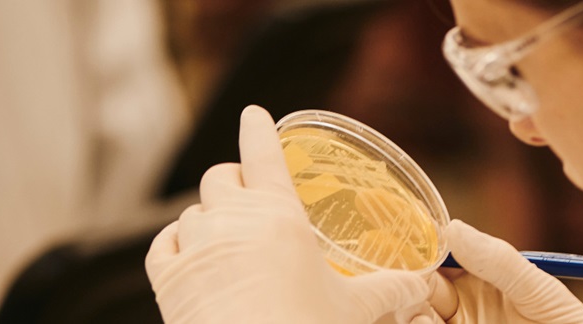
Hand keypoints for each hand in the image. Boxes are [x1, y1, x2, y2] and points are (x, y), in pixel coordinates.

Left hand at [145, 105, 430, 322]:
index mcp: (278, 216)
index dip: (257, 128)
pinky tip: (187, 254)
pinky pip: (162, 244)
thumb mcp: (353, 309)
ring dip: (207, 217)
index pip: (263, 153)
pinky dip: (175, 244)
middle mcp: (231, 220)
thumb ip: (387, 290)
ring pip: (191, 212)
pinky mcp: (166, 278)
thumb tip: (419, 284)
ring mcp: (194, 247)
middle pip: (221, 177)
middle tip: (247, 194)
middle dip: (233, 181)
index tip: (253, 113)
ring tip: (225, 237)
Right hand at [397, 220, 582, 323]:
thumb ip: (498, 261)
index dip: (422, 251)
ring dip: (409, 311)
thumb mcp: (539, 291)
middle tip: (401, 280)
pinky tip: (423, 323)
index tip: (408, 245)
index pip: (439, 261)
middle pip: (418, 291)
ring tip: (418, 311)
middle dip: (405, 283)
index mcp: (480, 282)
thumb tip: (453, 228)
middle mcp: (462, 309)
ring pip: (416, 318)